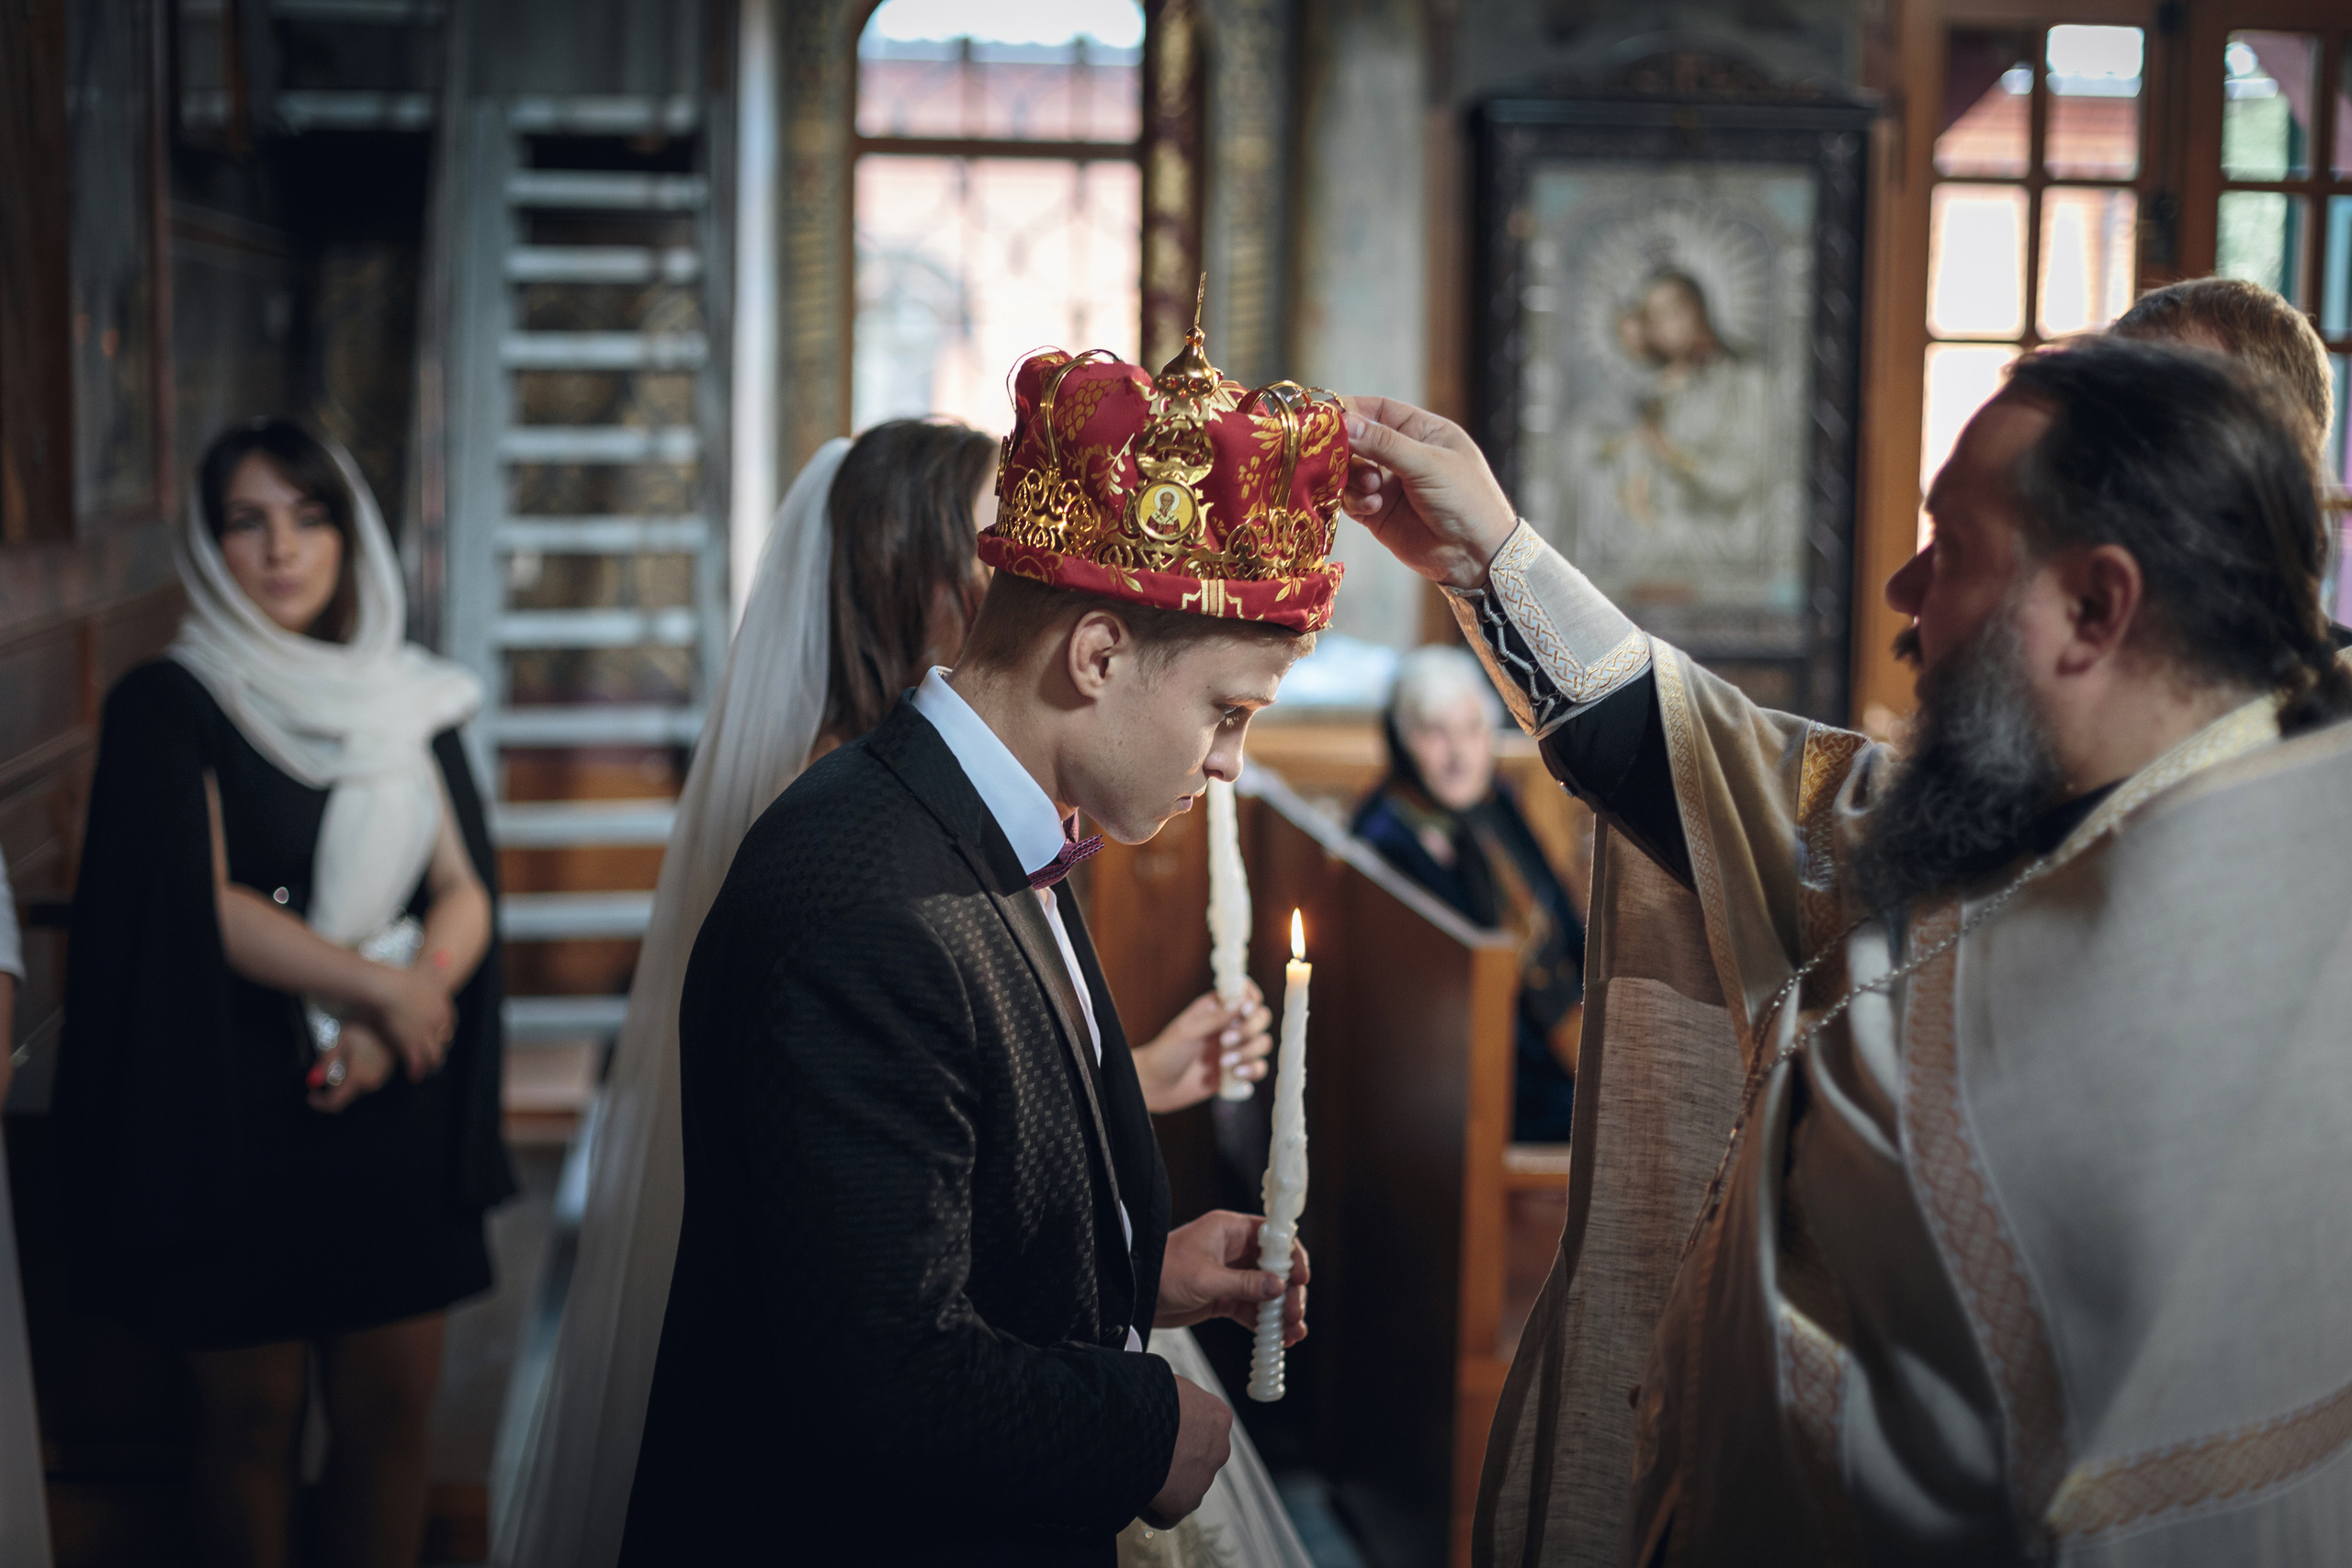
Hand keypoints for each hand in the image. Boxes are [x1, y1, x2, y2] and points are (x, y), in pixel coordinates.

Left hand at [307, 1020, 393, 1111]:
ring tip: (345, 1059)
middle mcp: (369, 1083)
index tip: (311, 1096)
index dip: (321, 1103)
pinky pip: (363, 1083)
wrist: (388, 1026)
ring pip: (354, 1089)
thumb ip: (326, 1061)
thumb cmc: (360, 1032)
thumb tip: (317, 1078)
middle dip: (332, 1089)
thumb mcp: (337, 1042)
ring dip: (344, 1081)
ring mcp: (379, 1081)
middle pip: (345, 1097)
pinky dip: (355, 1077)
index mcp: (357, 1076)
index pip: (335, 1102)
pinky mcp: (384, 1077)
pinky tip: (358, 1060)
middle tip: (323, 1077)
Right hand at [363, 966, 454, 1081]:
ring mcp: (426, 1035)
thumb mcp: (424, 970)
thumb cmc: (401, 977)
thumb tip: (446, 956)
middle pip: (444, 1039)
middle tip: (434, 1053)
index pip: (449, 1022)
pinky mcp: (412, 1045)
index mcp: (443, 1006)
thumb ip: (435, 965)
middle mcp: (439, 1022)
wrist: (387, 988)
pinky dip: (417, 1069)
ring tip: (427, 1069)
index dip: (443, 1028)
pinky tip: (415, 1075)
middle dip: (439, 1045)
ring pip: (435, 1054)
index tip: (438, 1032)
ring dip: (431, 1061)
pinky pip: (419, 1062)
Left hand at [1132, 983, 1272, 1112]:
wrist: (1156, 1087)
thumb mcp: (1188, 1032)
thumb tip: (1242, 997)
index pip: (1246, 994)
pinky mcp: (1236, 1071)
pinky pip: (1258, 1068)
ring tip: (1224, 1064)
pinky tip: (1236, 1076)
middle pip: (1261, 1018)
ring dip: (1250, 1052)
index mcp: (1216, 1009)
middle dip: (1249, 1030)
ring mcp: (1234, 1048)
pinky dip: (1253, 1072)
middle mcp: (1228, 1026)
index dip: (1252, 999)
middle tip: (1224, 1041)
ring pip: (1262, 1044)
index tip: (1245, 1010)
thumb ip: (1216, 1016)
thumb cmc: (1166, 1053)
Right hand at [1142, 1374, 1231, 1528]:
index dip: (1176, 1434)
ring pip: (1184, 1487)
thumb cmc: (1148, 1392)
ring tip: (1134, 1472)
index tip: (1156, 1434)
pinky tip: (1134, 1499)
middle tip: (1144, 1454)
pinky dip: (1152, 1510)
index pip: (1200, 1429)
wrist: (1139, 1415)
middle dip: (1174, 1460)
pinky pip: (1168, 1514)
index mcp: (1217, 1415)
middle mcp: (1218, 1448)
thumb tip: (1155, 1397)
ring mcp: (1204, 1477)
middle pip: (1196, 1460)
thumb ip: (1172, 1398)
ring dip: (1164, 1483)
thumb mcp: (1168, 1385)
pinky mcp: (1184, 1501)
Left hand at [1153, 1210, 1308, 1346]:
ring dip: (1279, 1313)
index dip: (1290, 1255)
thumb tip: (1279, 1286)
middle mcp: (1233, 1250)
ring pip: (1265, 1293)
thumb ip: (1244, 1283)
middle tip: (1294, 1314)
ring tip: (1293, 1333)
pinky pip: (1250, 1309)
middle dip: (1288, 1292)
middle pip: (1274, 1268)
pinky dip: (1263, 1324)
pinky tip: (1277, 1339)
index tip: (1301, 1278)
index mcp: (1229, 1230)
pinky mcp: (1222, 1298)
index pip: (1271, 1236)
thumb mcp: (1206, 1278)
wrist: (1134, 1294)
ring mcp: (1229, 1275)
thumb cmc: (1163, 1272)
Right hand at [1340, 396, 1519, 590]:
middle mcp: (1400, 454)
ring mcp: (1387, 484)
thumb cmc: (1467, 500)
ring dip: (1352, 477)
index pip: (1376, 410)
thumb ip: (1384, 444)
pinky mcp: (1376, 513)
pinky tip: (1373, 507)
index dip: (1350, 411)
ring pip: (1348, 471)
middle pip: (1355, 440)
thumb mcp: (1428, 463)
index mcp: (1420, 431)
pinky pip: (1350, 499)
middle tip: (1338, 457)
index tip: (1324, 419)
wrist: (1476, 556)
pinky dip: (1354, 500)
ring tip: (1372, 488)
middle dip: (1345, 448)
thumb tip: (1344, 421)